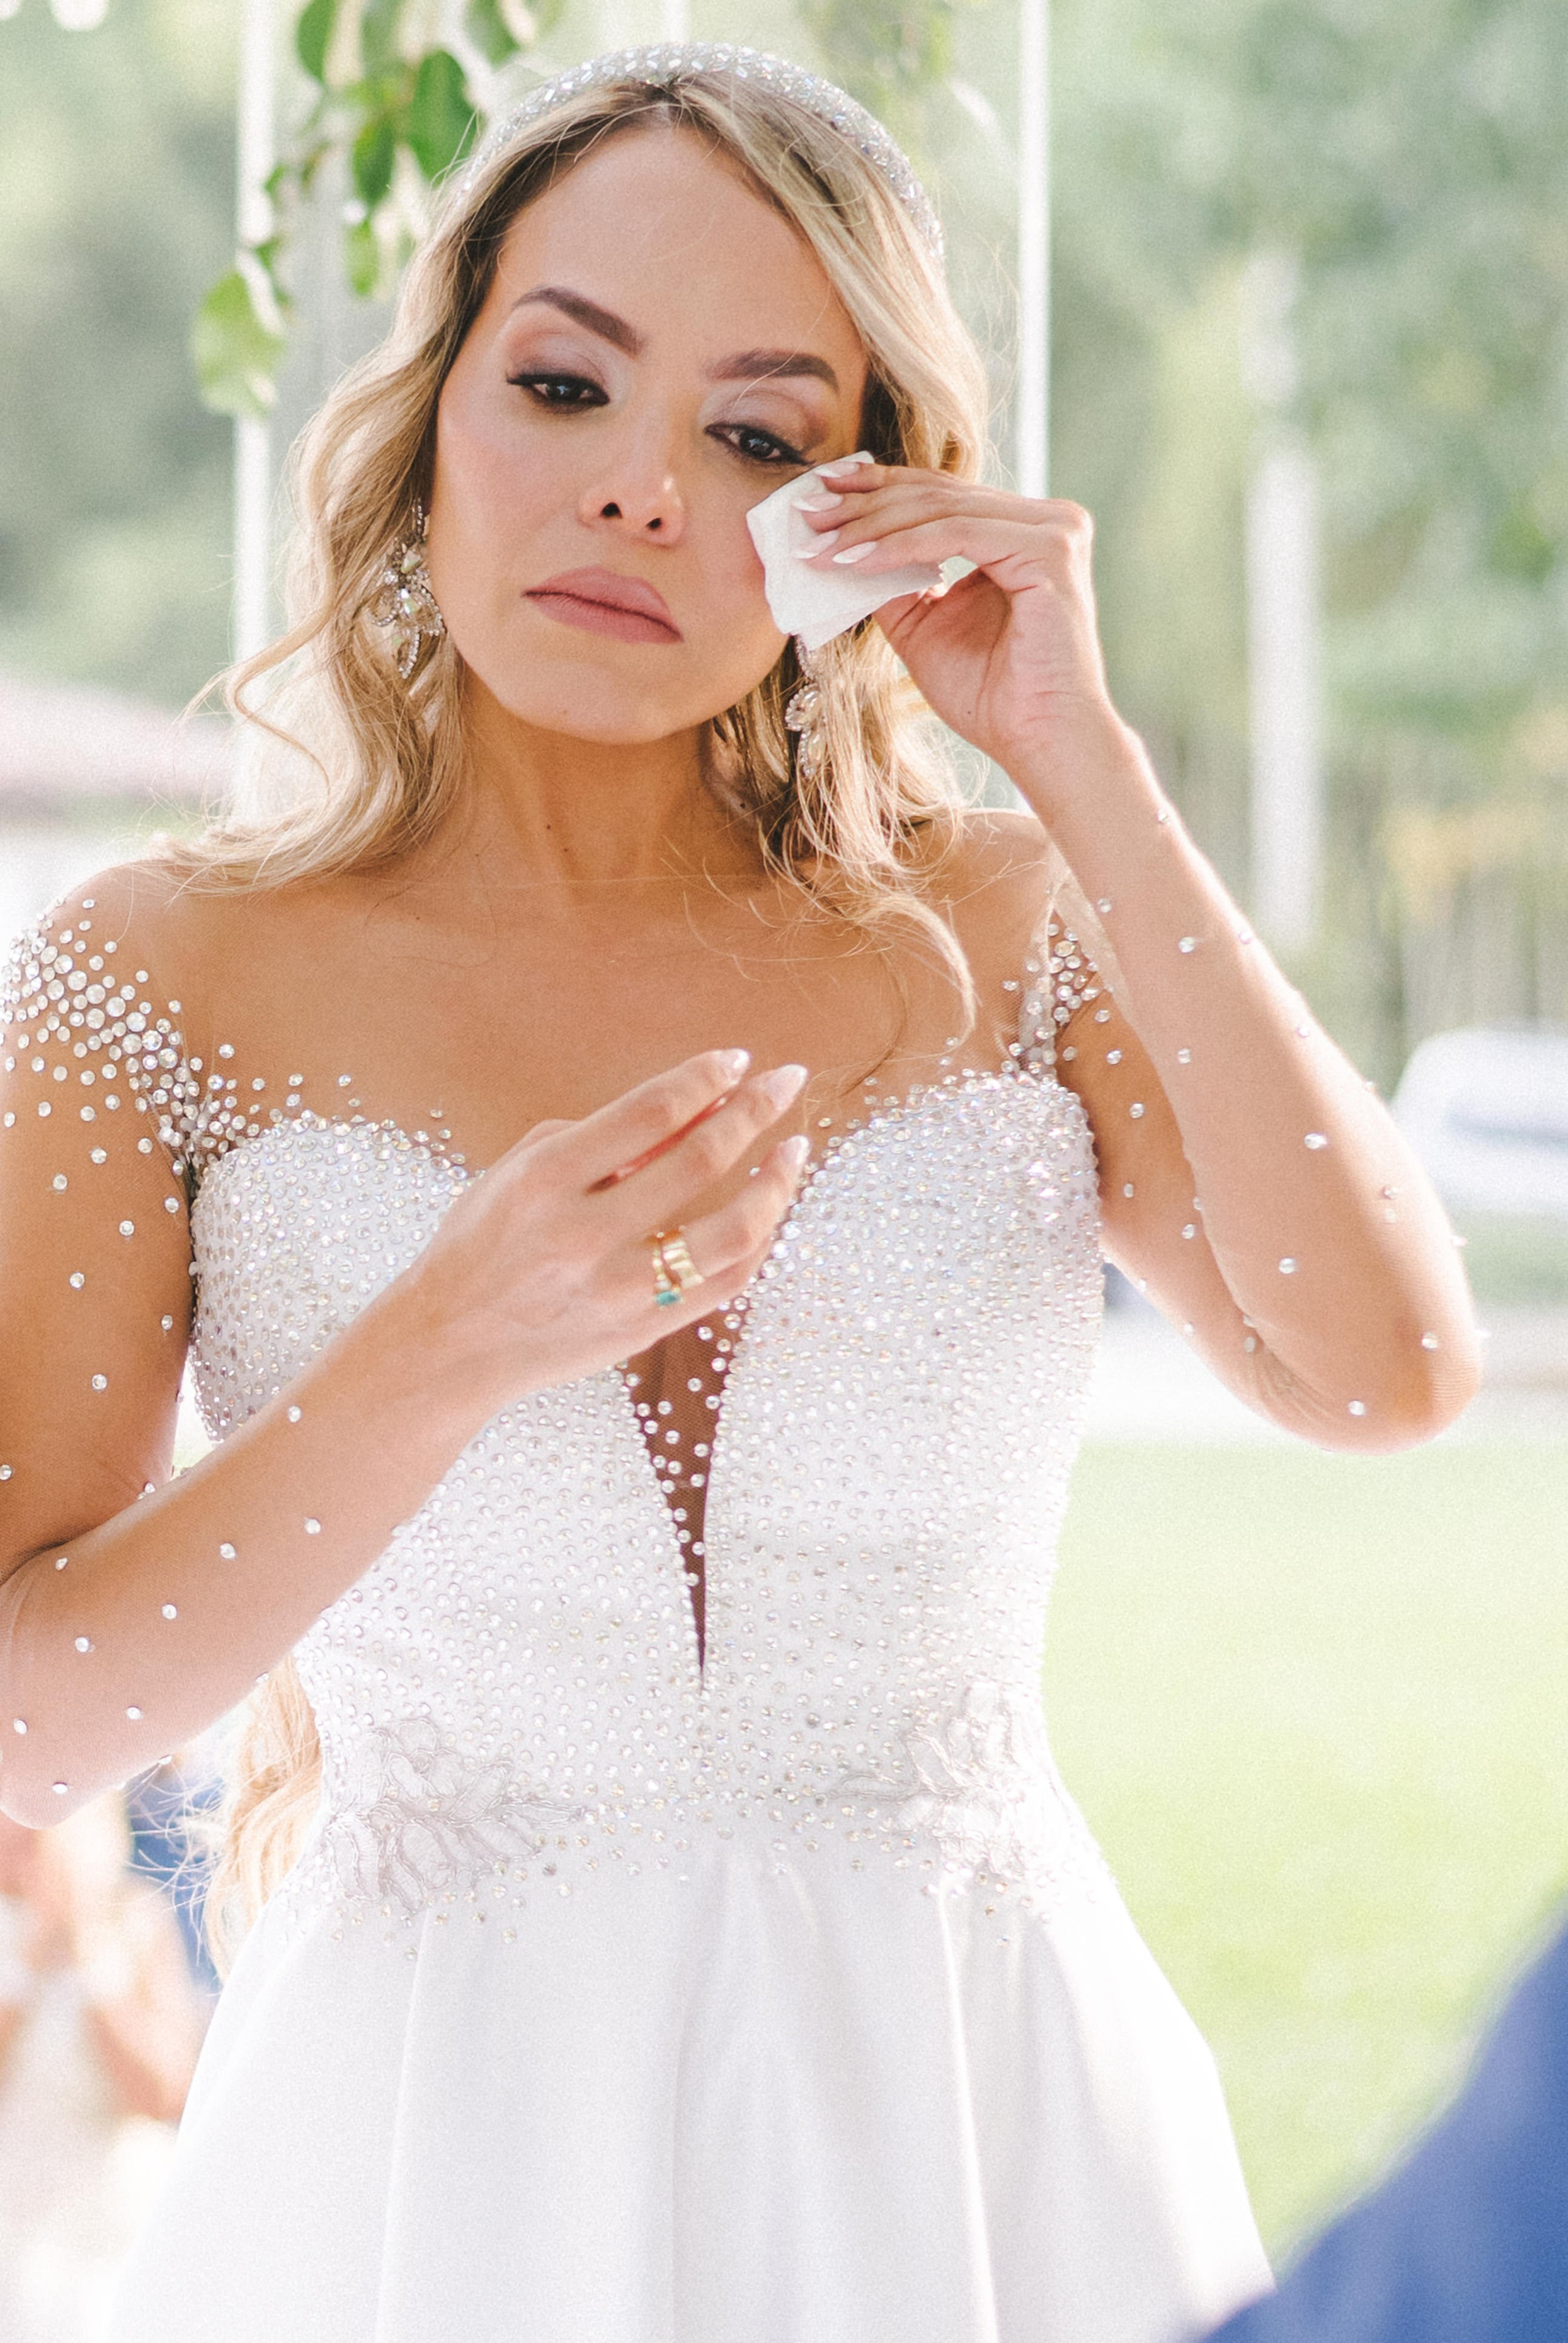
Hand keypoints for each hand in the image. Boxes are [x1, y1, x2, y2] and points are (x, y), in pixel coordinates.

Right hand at [388, 1051, 809, 1416]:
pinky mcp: (641, 1331)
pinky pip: (725, 1283)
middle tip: (787, 1081)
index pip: (649, 1112)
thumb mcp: (522, 1170)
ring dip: (775, 1184)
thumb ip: (602, 1138)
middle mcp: (583, 1234)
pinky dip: (757, 1242)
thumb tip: (694, 1111)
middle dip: (754, 1110)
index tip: (738, 1058)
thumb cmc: (483, 1242)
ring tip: (794, 1150)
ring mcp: (618, 1289)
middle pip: (699, 1160)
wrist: (450, 1344)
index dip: (704, 1078)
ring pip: (732, 1232)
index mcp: (545, 1179)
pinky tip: (769, 1212)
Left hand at [796, 461, 1118, 780]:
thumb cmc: (991, 698)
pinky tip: (855, 562)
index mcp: (1022, 531)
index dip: (877, 487)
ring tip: (822, 546)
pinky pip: (955, 535)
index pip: (941, 493)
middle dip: (864, 502)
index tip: (819, 491)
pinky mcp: (1050, 550)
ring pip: (942, 508)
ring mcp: (1054, 530)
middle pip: (938, 493)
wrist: (1037, 743)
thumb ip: (893, 582)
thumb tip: (838, 548)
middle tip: (806, 513)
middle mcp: (1046, 520)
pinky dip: (900, 547)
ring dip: (871, 525)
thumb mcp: (923, 628)